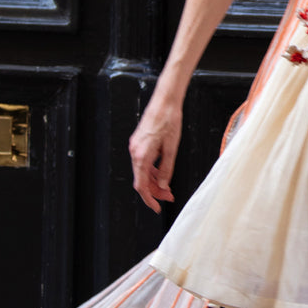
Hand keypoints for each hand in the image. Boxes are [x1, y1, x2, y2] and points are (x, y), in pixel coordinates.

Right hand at [129, 91, 182, 211]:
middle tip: (169, 196)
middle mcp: (135, 151)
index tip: (156, 207)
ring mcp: (136, 146)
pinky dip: (152, 171)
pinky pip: (143, 162)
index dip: (149, 198)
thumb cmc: (169, 119)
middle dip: (155, 190)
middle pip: (142, 180)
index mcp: (141, 154)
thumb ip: (166, 168)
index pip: (141, 185)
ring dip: (154, 181)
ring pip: (142, 171)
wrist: (165, 100)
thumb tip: (163, 184)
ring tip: (168, 188)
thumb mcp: (172, 147)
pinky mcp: (139, 142)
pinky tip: (162, 174)